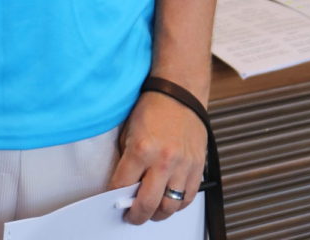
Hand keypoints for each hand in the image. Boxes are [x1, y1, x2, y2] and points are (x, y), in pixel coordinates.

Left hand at [108, 92, 206, 223]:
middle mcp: (163, 161)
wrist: (180, 93)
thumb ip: (127, 158)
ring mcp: (183, 166)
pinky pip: (188, 198)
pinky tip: (169, 201)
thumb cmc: (153, 107)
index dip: (114, 197)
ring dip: (158, 214)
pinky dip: (177, 205)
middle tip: (131, 215)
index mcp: (142, 149)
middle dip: (136, 215)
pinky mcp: (197, 167)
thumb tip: (123, 183)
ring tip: (150, 211)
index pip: (122, 185)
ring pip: (170, 207)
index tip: (112, 202)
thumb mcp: (129, 130)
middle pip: (147, 204)